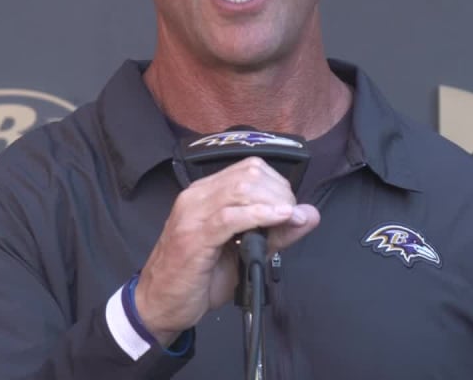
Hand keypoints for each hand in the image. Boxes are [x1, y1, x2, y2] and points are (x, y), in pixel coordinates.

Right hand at [133, 156, 320, 345]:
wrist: (161, 304)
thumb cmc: (200, 277)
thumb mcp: (245, 251)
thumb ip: (276, 232)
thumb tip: (310, 214)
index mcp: (206, 192)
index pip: (249, 168)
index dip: (278, 184)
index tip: (292, 209)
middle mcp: (196, 195)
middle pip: (249, 173)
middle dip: (280, 193)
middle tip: (291, 218)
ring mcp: (192, 214)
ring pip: (241, 189)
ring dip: (274, 202)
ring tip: (289, 219)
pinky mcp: (193, 236)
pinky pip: (230, 216)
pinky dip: (259, 214)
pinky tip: (278, 219)